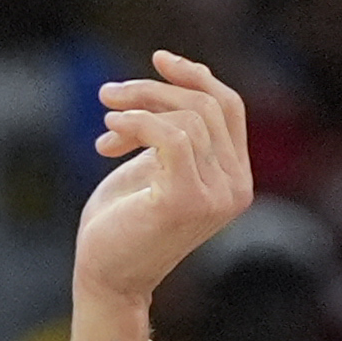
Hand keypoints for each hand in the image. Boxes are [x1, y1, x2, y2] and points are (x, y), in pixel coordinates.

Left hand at [71, 52, 254, 313]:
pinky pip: (170, 136)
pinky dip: (137, 123)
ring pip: (187, 118)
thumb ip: (173, 131)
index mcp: (235, 178)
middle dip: (153, 91)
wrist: (106, 280)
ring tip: (105, 122)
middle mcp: (236, 187)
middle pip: (207, 106)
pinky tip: (110, 130)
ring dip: (137, 108)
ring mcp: (217, 196)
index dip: (195, 76)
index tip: (158, 60)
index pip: (229, 107)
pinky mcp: (187, 201)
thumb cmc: (122, 225)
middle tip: (108, 95)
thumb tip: (173, 78)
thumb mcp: (153, 165)